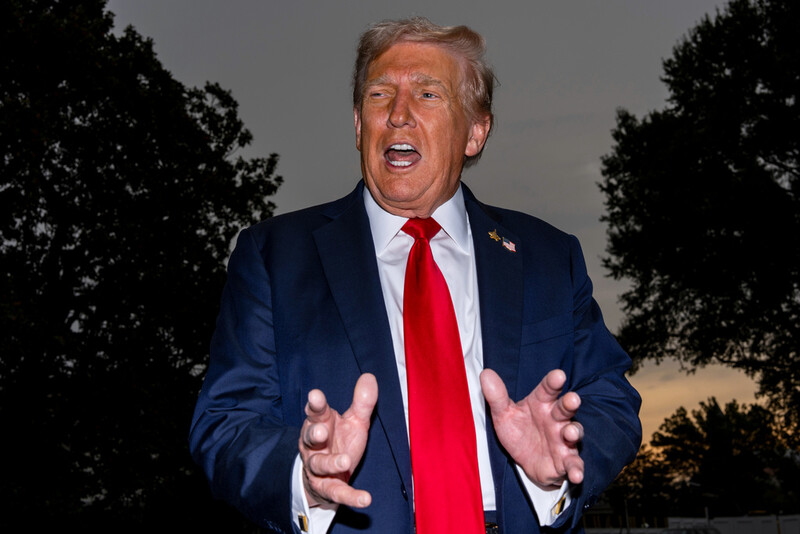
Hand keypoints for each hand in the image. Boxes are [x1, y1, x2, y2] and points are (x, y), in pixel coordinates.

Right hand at [299, 373, 377, 507]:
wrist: (328, 475)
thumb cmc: (340, 440)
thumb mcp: (354, 421)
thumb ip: (362, 402)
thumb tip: (370, 376)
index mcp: (320, 423)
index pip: (316, 412)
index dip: (316, 404)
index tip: (315, 396)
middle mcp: (314, 445)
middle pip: (310, 437)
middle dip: (314, 434)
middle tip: (321, 431)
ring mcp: (317, 467)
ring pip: (318, 465)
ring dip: (330, 463)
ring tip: (344, 462)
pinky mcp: (327, 488)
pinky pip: (337, 493)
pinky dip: (350, 497)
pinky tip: (365, 499)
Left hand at [480, 368, 583, 488]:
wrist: (525, 461)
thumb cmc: (519, 430)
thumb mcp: (504, 414)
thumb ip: (496, 396)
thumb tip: (486, 373)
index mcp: (541, 403)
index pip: (548, 389)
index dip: (553, 382)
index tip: (558, 375)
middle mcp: (556, 418)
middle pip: (565, 408)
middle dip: (570, 403)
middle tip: (573, 399)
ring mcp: (563, 439)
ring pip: (574, 432)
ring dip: (574, 432)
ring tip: (570, 432)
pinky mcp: (566, 460)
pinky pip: (574, 464)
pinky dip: (577, 469)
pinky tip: (576, 474)